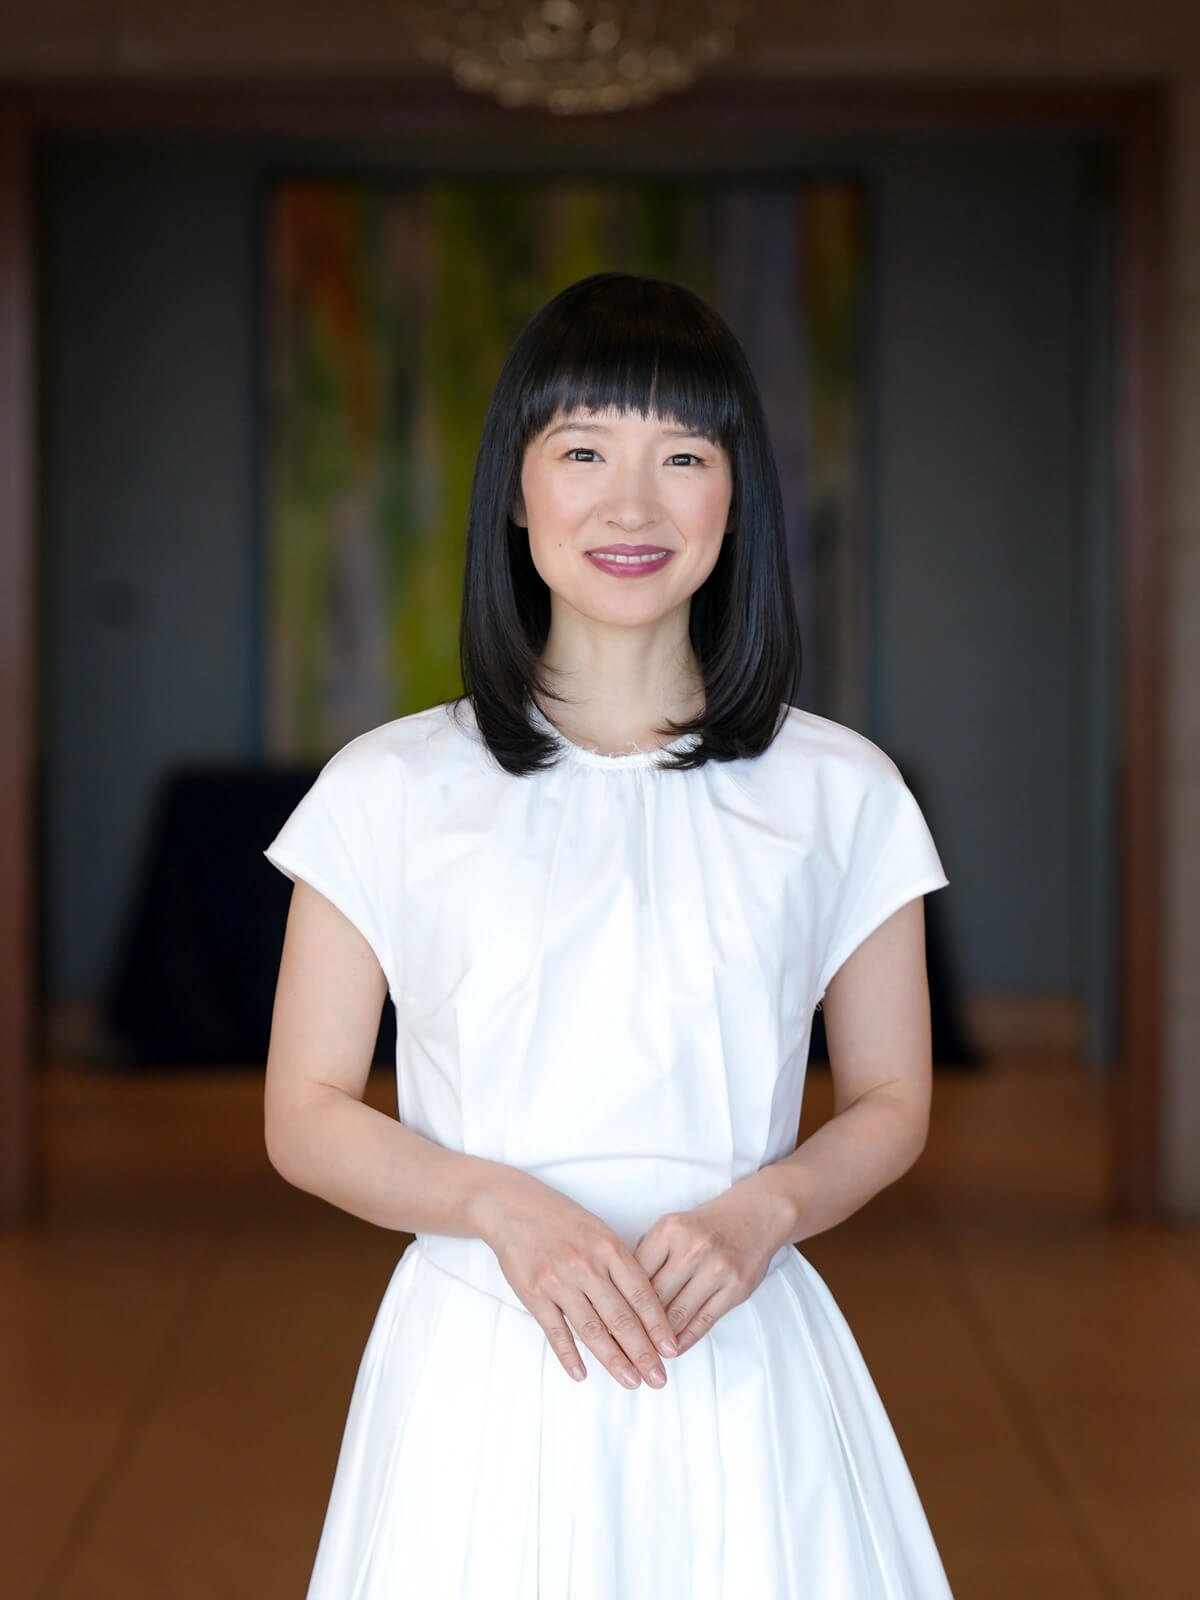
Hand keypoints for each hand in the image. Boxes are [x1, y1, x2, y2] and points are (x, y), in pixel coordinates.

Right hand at [475, 1171, 680, 1389]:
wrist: (514, 1207)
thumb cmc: (563, 1220)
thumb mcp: (600, 1231)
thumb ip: (621, 1265)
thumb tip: (645, 1307)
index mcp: (609, 1248)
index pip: (641, 1295)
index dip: (658, 1326)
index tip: (672, 1351)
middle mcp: (586, 1266)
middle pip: (621, 1318)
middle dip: (643, 1353)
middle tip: (658, 1379)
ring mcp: (559, 1281)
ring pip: (592, 1329)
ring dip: (614, 1360)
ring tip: (631, 1381)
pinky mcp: (534, 1293)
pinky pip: (555, 1331)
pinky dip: (569, 1355)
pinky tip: (581, 1374)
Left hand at [632, 1182, 784, 1354]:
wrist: (755, 1215)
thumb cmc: (706, 1225)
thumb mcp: (672, 1227)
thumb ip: (649, 1255)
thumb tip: (622, 1294)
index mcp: (669, 1229)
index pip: (636, 1274)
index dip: (620, 1301)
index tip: (608, 1322)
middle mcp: (692, 1247)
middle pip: (655, 1297)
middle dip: (637, 1325)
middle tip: (621, 1346)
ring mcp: (717, 1268)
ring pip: (679, 1313)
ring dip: (660, 1338)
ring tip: (645, 1354)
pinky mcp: (736, 1287)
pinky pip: (705, 1320)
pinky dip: (686, 1338)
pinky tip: (674, 1348)